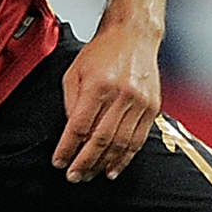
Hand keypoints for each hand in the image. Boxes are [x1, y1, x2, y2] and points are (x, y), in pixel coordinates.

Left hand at [51, 24, 161, 182]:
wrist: (134, 35)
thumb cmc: (104, 51)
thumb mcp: (75, 71)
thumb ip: (71, 102)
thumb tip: (71, 131)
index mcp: (98, 84)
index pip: (80, 126)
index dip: (67, 148)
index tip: (59, 161)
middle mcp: (121, 94)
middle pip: (100, 139)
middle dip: (84, 162)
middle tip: (74, 176)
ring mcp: (139, 102)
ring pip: (120, 143)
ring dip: (104, 164)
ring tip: (91, 175)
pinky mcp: (152, 107)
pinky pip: (138, 139)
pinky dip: (125, 157)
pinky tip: (114, 167)